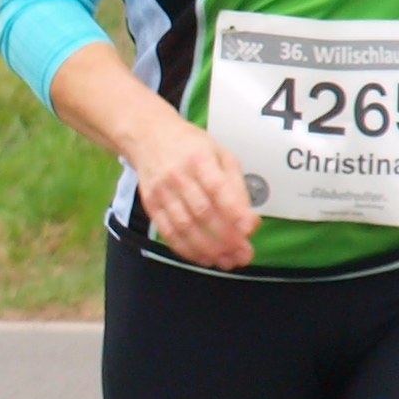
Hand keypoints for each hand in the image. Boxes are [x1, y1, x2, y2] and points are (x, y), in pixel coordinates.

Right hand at [123, 111, 262, 271]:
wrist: (148, 136)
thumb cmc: (191, 146)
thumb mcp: (220, 153)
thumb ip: (235, 184)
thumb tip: (248, 218)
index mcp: (200, 158)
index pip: (218, 188)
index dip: (234, 210)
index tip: (250, 229)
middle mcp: (178, 175)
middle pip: (202, 212)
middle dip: (226, 238)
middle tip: (244, 254)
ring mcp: (162, 192)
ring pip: (185, 227)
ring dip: (208, 249)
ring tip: (228, 262)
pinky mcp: (151, 205)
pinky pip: (168, 233)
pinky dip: (187, 250)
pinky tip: (204, 259)